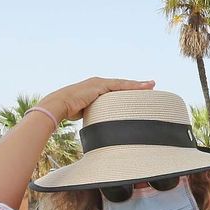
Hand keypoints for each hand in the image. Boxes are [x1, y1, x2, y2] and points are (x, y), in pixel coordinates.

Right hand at [39, 77, 155, 121]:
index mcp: (95, 89)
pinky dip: (131, 86)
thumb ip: (94, 114)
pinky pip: (119, 86)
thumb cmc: (67, 111)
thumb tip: (99, 126)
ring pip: (123, 84)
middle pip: (122, 84)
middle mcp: (98, 83)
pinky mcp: (99, 86)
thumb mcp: (85, 112)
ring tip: (151, 85)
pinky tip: (142, 88)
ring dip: (137, 85)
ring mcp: (99, 83)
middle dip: (136, 85)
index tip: (140, 91)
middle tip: (151, 85)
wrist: (58, 105)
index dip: (128, 89)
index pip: (116, 89)